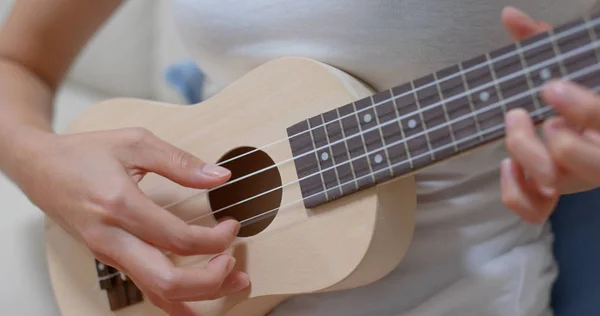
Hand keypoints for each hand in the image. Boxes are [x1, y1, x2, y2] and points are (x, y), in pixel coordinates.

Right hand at [13, 127, 248, 314]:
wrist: (40, 169)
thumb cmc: (84, 154)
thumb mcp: (134, 142)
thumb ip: (179, 161)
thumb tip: (220, 176)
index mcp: (120, 205)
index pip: (178, 239)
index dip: (216, 239)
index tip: (233, 225)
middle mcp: (113, 239)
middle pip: (168, 280)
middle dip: (212, 280)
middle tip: (236, 265)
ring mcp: (110, 255)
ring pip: (157, 293)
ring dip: (201, 295)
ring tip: (233, 284)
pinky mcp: (111, 259)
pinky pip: (145, 290)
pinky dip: (175, 302)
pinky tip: (198, 304)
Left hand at [500, 7, 599, 222]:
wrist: (579, 126)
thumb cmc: (577, 91)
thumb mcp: (570, 66)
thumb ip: (543, 43)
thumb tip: (509, 14)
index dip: (583, 108)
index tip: (550, 87)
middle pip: (590, 165)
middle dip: (554, 139)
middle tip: (522, 114)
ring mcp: (578, 177)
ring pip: (559, 185)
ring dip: (529, 156)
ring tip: (516, 123)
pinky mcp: (555, 192)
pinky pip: (534, 210)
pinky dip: (516, 194)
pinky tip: (506, 165)